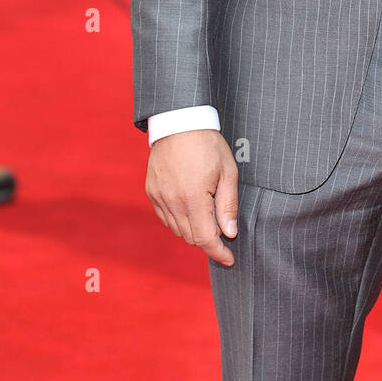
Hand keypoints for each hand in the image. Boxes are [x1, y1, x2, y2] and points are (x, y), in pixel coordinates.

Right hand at [145, 130, 238, 265]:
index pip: (205, 239)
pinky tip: (190, 206)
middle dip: (209, 239)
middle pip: (191, 237)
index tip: (229, 258)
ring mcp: (159, 198)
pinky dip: (179, 220)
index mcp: (193, 198)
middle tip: (222, 228)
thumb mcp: (228, 171)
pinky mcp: (152, 192)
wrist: (179, 122)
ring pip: (178, 230)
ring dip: (194, 229)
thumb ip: (228, 205)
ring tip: (207, 212)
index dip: (218, 253)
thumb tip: (230, 233)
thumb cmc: (207, 144)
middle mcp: (172, 202)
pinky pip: (166, 218)